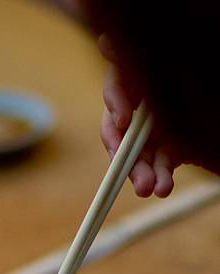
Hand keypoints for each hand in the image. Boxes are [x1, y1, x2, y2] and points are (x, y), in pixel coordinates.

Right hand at [99, 33, 180, 197]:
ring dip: (142, 174)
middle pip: (123, 133)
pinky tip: (163, 187)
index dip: (116, 103)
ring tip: (151, 189)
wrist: (209, 95)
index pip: (116, 90)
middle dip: (126, 156)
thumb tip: (106, 42)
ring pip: (139, 154)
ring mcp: (152, 131)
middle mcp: (141, 107)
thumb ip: (127, 60)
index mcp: (137, 80)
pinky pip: (160, 165)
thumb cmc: (186, 79)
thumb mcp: (158, 67)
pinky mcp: (167, 150)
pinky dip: (161, 177)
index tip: (122, 120)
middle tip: (133, 171)